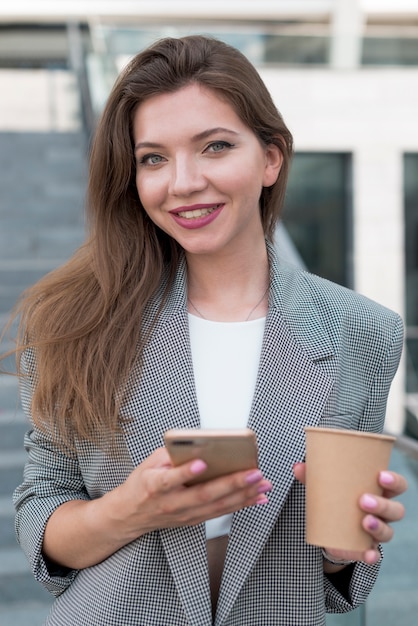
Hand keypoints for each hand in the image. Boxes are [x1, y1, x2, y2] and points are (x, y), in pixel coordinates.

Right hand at [110, 448, 272, 541]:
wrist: (128, 516)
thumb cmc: (140, 485)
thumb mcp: (147, 463)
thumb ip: (171, 454)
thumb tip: (197, 444)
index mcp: (155, 485)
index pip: (170, 479)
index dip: (186, 472)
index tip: (202, 463)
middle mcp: (171, 503)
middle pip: (204, 495)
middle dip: (232, 484)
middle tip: (254, 473)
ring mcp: (183, 514)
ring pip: (217, 506)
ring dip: (244, 496)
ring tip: (263, 484)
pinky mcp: (193, 520)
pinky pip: (220, 512)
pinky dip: (241, 504)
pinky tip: (257, 497)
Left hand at [293, 462, 406, 565]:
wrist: (329, 526)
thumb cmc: (334, 496)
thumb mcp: (325, 484)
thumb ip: (312, 475)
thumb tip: (297, 467)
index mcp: (378, 491)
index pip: (397, 485)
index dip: (394, 481)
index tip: (380, 476)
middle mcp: (383, 512)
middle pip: (395, 509)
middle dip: (382, 505)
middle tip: (364, 500)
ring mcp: (377, 531)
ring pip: (388, 531)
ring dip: (378, 527)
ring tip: (364, 522)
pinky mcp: (366, 548)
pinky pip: (374, 554)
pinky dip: (372, 555)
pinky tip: (367, 554)